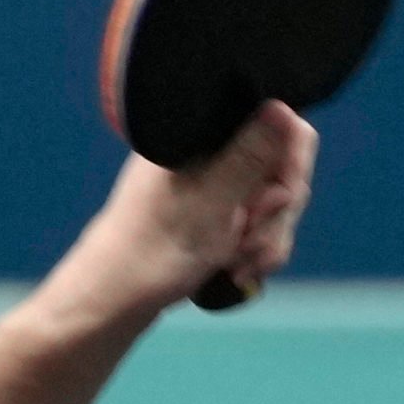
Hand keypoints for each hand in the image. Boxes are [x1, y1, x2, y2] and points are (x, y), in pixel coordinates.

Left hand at [75, 100, 317, 315]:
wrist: (114, 302)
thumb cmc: (156, 249)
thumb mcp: (213, 201)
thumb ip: (250, 154)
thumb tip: (280, 101)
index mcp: (205, 134)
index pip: (281, 126)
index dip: (290, 167)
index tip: (273, 202)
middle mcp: (211, 151)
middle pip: (283, 168)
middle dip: (276, 214)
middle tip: (249, 241)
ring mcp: (214, 185)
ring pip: (275, 203)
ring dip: (268, 239)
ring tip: (240, 266)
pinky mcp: (216, 216)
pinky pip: (259, 227)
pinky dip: (257, 252)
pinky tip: (238, 272)